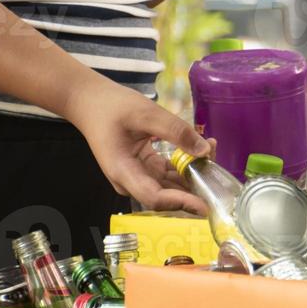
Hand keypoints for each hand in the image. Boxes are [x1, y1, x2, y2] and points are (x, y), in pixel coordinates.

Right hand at [63, 77, 213, 214]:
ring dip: (193, 174)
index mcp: (123, 172)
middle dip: (194, 185)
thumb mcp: (146, 114)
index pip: (155, 198)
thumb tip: (204, 150)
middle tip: (217, 166)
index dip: (181, 204)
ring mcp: (137, 176)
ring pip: (170, 185)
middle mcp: (130, 181)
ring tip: (211, 150)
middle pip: (166, 195)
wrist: (89, 102)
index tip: (205, 205)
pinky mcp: (144, 169)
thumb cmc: (112, 107)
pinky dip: (185, 165)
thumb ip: (176, 131)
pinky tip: (201, 149)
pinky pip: (168, 174)